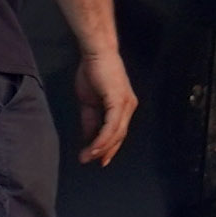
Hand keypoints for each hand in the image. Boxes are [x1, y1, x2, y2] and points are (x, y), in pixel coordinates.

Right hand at [72, 42, 138, 170]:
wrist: (96, 54)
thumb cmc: (93, 73)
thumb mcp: (89, 102)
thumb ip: (90, 120)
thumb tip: (88, 137)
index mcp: (122, 107)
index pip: (117, 132)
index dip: (108, 147)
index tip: (97, 160)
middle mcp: (128, 106)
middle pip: (119, 135)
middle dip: (106, 151)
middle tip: (92, 162)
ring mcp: (125, 104)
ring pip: (116, 133)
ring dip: (101, 148)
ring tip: (88, 156)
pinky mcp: (118, 100)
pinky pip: (111, 125)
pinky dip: (102, 138)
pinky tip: (94, 146)